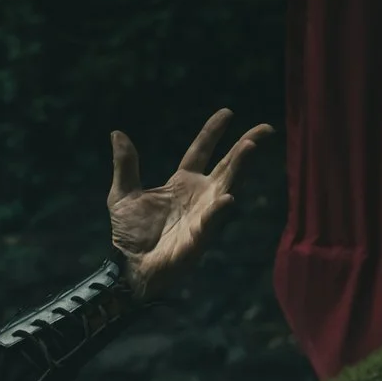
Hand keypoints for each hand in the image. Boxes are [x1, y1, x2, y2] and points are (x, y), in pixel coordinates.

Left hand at [106, 108, 272, 301]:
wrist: (126, 268)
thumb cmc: (129, 235)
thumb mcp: (122, 194)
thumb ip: (125, 165)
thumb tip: (117, 133)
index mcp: (182, 183)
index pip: (201, 151)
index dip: (213, 132)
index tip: (227, 113)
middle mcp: (199, 196)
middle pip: (227, 166)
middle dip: (246, 147)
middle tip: (264, 129)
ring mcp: (203, 215)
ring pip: (228, 187)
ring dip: (240, 168)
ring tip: (251, 147)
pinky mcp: (199, 238)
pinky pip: (211, 222)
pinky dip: (219, 210)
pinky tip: (228, 198)